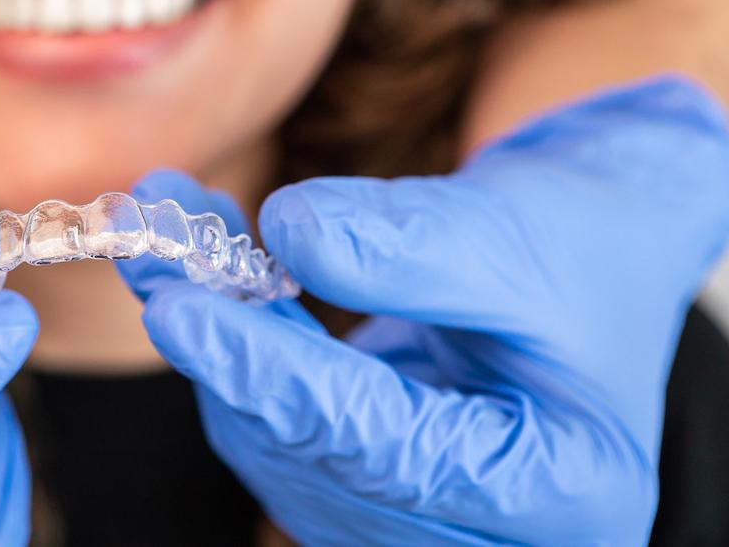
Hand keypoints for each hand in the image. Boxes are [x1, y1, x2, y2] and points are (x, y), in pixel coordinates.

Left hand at [117, 77, 728, 543]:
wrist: (592, 248)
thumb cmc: (583, 243)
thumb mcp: (515, 232)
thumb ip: (406, 243)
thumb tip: (286, 231)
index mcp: (555, 490)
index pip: (385, 449)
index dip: (273, 378)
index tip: (180, 312)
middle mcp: (482, 529)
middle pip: (316, 454)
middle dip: (226, 347)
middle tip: (156, 243)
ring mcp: (417, 512)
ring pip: (279, 443)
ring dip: (218, 338)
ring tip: (175, 233)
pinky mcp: (367, 479)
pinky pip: (280, 424)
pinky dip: (240, 344)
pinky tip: (212, 269)